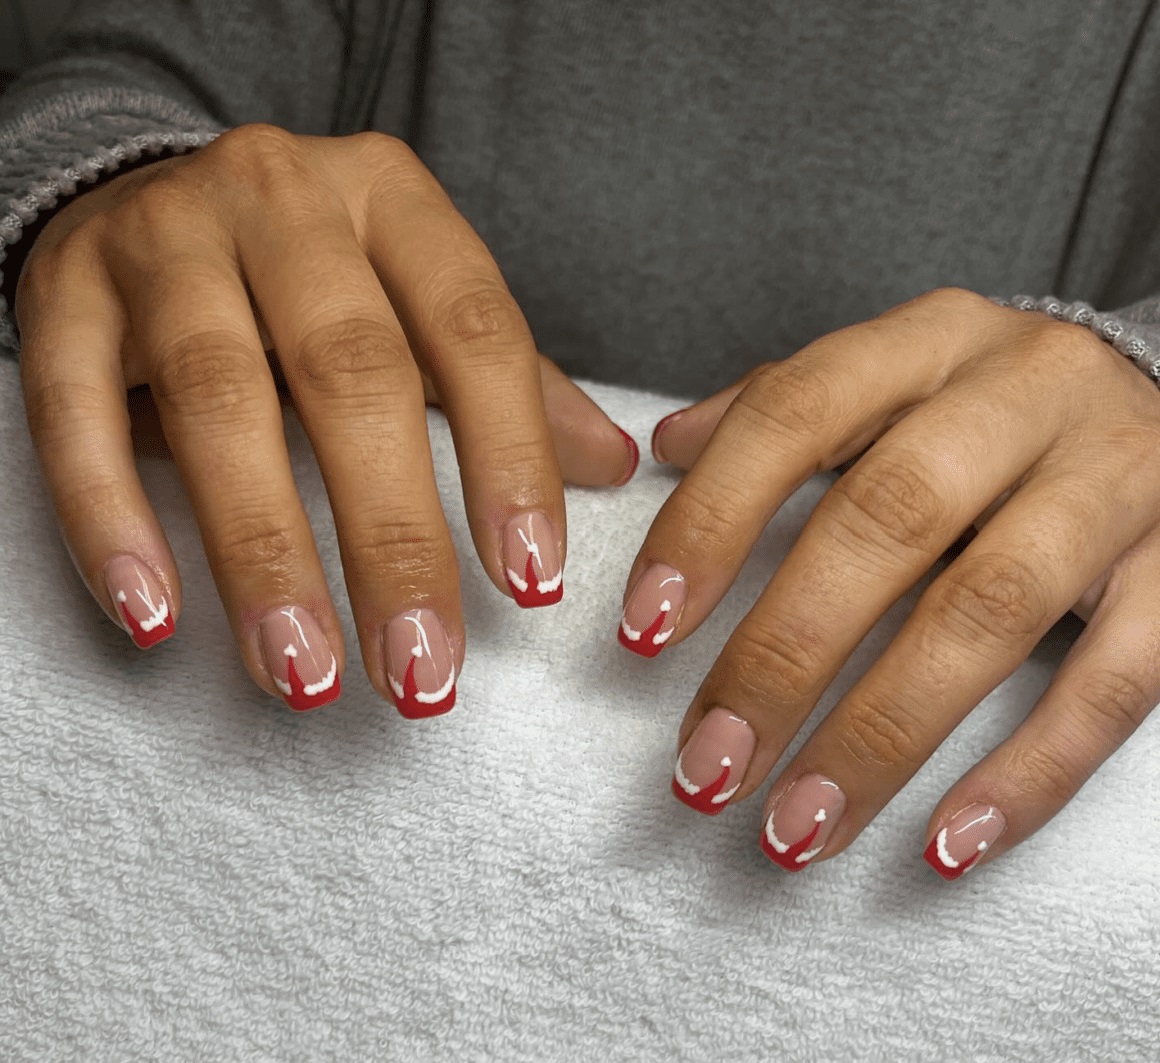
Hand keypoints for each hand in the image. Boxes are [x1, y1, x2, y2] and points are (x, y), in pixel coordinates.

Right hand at [16, 124, 637, 714]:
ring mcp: (161, 240)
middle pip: (351, 378)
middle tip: (420, 670)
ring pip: (218, 402)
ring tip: (305, 674)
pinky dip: (113, 520)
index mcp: (392, 200)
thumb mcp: (419, 302)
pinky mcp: (61, 292)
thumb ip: (512, 384)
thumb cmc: (313, 272)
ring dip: (265, 554)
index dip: (510, 462)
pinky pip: (76, 415)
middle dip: (392, 539)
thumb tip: (612, 466)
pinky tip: (155, 617)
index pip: (475, 333)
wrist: (150, 195)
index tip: (532, 585)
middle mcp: (281, 200)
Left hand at [624, 287, 1159, 878]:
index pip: (794, 413)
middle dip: (783, 655)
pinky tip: (948, 842)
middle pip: (888, 524)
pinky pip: (1116, 684)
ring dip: (881, 735)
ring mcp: (1117, 481)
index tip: (644, 630)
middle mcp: (1025, 396)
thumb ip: (778, 405)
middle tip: (707, 764)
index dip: (710, 520)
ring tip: (795, 827)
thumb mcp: (891, 372)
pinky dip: (1030, 771)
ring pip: (990, 613)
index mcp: (928, 341)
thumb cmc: (990, 402)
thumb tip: (664, 449)